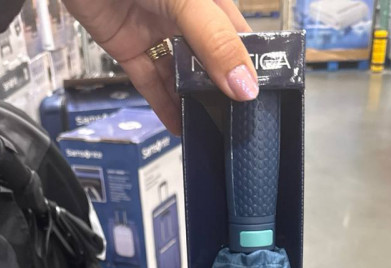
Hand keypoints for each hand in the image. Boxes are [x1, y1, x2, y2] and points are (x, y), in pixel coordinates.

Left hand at [62, 0, 257, 134]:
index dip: (250, 67)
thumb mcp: (189, 1)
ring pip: (180, 74)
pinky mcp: (129, 46)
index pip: (239, 37)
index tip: (261, 102)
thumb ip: (216, 44)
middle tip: (237, 126)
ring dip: (192, 102)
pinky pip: (150, 81)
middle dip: (222, 90)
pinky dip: (163, 105)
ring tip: (209, 132)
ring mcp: (157, 31)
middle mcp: (186, 15)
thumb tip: (245, 89)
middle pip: (210, 60)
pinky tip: (180, 127)